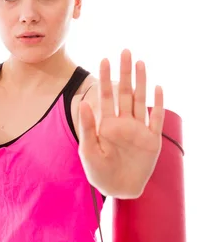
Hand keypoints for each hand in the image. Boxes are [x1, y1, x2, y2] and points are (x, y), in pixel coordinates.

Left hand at [78, 49, 164, 197]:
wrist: (118, 190)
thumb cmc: (99, 172)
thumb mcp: (88, 150)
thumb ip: (87, 127)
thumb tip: (83, 103)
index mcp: (106, 124)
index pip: (105, 96)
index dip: (105, 78)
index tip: (103, 59)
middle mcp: (123, 123)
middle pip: (125, 93)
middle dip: (125, 73)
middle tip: (125, 51)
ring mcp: (138, 130)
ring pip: (140, 101)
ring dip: (141, 82)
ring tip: (140, 63)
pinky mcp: (151, 140)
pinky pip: (156, 119)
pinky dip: (158, 104)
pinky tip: (157, 88)